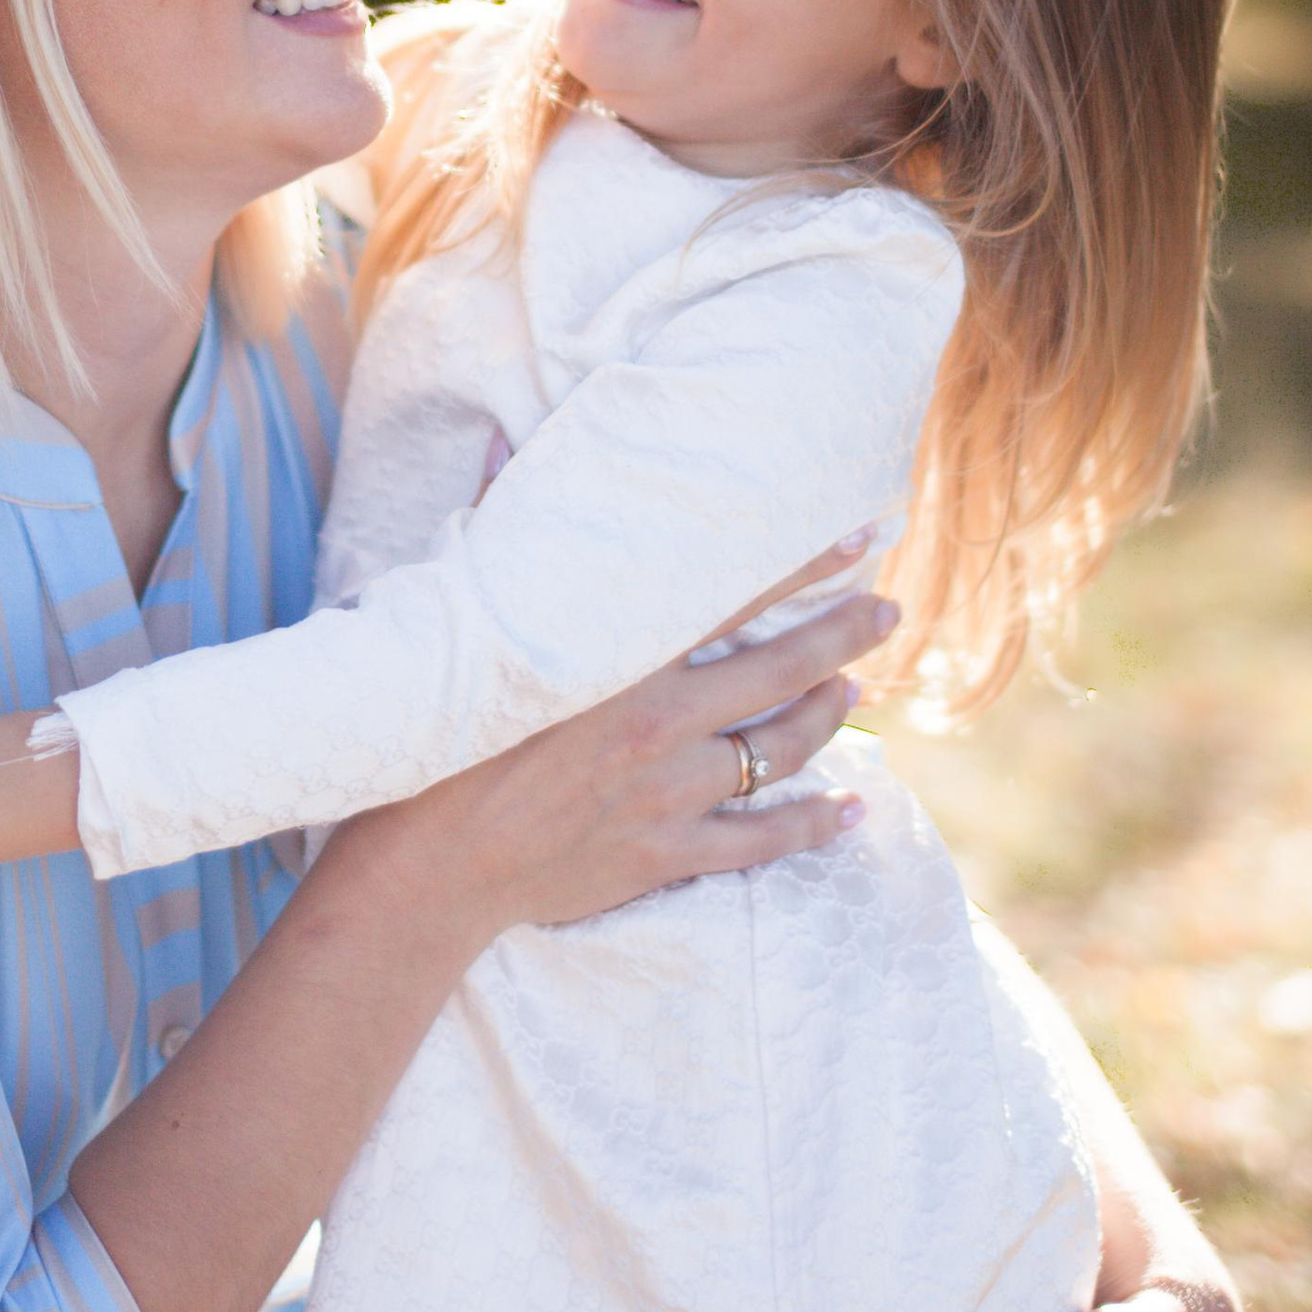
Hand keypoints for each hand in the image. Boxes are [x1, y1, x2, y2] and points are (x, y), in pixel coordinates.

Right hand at [357, 581, 898, 956]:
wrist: (425, 868)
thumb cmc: (436, 738)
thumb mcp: (462, 620)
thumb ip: (497, 528)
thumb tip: (505, 443)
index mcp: (620, 659)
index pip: (735, 598)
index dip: (804, 566)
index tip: (860, 537)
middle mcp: (659, 723)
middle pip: (780, 673)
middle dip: (842, 639)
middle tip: (886, 614)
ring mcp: (669, 794)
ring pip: (780, 751)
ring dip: (827, 717)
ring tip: (855, 692)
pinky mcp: (665, 854)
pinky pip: (760, 843)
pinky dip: (813, 828)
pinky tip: (852, 813)